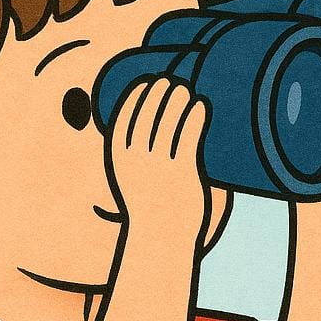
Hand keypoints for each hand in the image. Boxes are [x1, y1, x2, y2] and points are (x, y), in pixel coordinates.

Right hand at [108, 77, 208, 243]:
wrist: (161, 240)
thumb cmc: (151, 206)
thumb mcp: (133, 179)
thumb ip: (141, 156)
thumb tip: (161, 128)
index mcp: (120, 160)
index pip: (123, 118)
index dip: (135, 95)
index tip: (146, 81)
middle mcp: (137, 160)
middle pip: (146, 114)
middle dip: (158, 91)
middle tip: (171, 80)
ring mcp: (159, 166)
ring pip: (168, 122)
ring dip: (177, 99)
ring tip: (185, 88)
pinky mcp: (182, 173)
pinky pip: (188, 138)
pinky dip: (194, 118)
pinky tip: (200, 105)